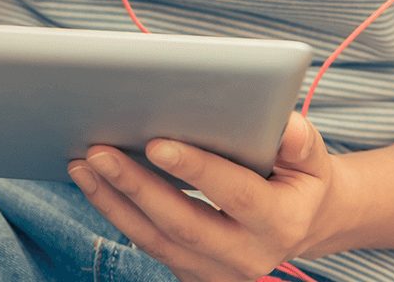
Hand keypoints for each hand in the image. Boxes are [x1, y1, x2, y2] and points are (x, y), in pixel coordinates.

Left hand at [67, 113, 342, 280]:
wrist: (300, 222)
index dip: (197, 170)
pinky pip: (147, 242)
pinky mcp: (191, 271)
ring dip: (113, 200)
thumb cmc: (299, 176)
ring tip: (82, 162)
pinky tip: (90, 179)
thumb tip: (285, 127)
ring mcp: (216, 271)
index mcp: (280, 222)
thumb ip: (300, 142)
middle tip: (98, 150)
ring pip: (156, 239)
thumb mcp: (311, 157)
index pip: (236, 195)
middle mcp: (247, 255)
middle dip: (137, 186)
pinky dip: (115, 210)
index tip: (157, 143)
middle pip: (183, 224)